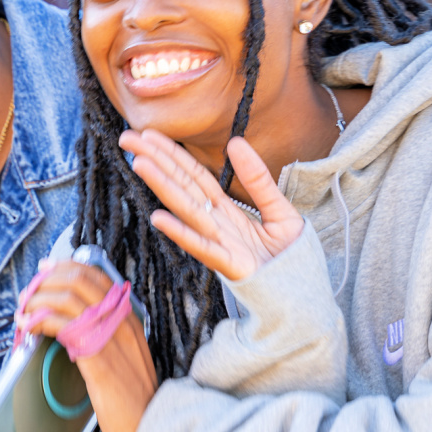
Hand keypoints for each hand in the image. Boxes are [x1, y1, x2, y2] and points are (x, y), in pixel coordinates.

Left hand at [18, 260, 156, 431]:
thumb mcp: (123, 355)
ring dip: (37, 301)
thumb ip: (103, 332)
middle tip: (27, 295)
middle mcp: (121, 321)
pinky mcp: (97, 358)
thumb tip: (68, 319)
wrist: (148, 424)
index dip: (65, 268)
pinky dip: (39, 321)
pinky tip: (28, 328)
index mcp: (128, 316)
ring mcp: (111, 337)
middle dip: (45, 282)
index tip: (44, 270)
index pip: (96, 276)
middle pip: (78, 280)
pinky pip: (63, 326)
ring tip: (22, 313)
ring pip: (67, 298)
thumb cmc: (131, 395)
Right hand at [121, 129, 303, 281]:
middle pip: (182, 187)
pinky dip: (181, 233)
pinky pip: (203, 247)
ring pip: (187, 211)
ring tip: (140, 164)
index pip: (193, 176)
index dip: (171, 154)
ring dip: (162, 187)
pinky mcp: (230, 266)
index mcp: (226, 211)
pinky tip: (159, 218)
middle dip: (155, 162)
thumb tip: (235, 143)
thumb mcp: (280, 210)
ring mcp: (220, 245)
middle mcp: (216, 225)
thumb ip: (258, 180)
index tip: (148, 135)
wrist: (304, 296)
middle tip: (127, 139)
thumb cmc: (290, 258)